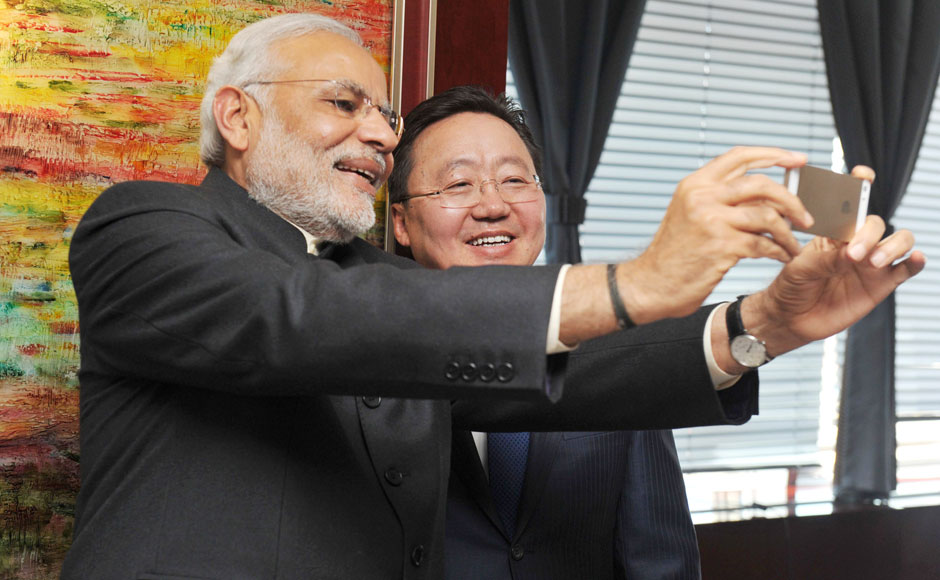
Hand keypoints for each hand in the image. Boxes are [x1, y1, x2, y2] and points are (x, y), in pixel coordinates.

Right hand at [621, 146, 813, 322]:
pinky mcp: (721, 246)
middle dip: (792, 200)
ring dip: (788, 232)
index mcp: (695, 184)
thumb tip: (765, 192)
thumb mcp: (689, 213)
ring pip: (768, 215)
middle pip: (761, 184)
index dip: (773, 154)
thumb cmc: (673, 254)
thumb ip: (719, 198)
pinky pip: (764, 243)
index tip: (798, 160)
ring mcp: (711, 220)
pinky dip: (778, 251)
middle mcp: (702, 196)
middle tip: (804, 216)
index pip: (740, 156)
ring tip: (794, 245)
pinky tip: (780, 256)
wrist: (651, 284)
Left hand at [745, 165, 925, 355]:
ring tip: (873, 262)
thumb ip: (826, 259)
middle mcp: (856, 242)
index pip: (850, 203)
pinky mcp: (882, 284)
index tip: (861, 175)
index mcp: (833, 231)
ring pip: (899, 240)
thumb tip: (853, 254)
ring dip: (892, 245)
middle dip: (868, 234)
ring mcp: (872, 262)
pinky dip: (914, 262)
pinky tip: (914, 258)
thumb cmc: (790, 287)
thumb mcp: (801, 268)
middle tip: (852, 254)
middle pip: (876, 223)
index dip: (859, 185)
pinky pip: (905, 269)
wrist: (790, 318)